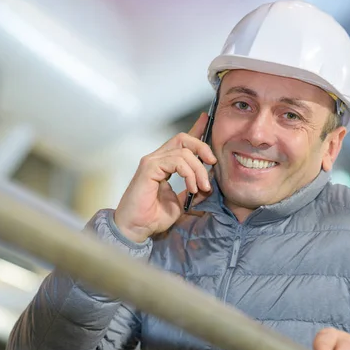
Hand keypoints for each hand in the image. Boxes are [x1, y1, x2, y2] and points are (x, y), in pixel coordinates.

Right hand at [114, 113, 216, 242]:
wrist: (137, 228)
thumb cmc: (152, 217)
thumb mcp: (180, 203)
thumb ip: (192, 190)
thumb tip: (208, 184)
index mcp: (164, 164)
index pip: (182, 142)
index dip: (196, 129)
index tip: (208, 120)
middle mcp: (157, 159)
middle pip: (183, 138)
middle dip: (202, 147)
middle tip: (212, 163)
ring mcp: (151, 161)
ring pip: (184, 152)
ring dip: (198, 170)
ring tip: (202, 187)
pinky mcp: (149, 167)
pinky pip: (176, 161)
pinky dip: (189, 174)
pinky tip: (192, 187)